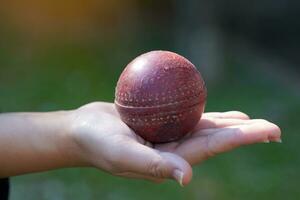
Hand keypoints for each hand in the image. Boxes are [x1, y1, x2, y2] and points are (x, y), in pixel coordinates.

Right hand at [70, 102, 280, 185]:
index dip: (241, 139)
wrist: (82, 130)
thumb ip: (152, 165)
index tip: (268, 131)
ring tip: (251, 122)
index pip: (212, 147)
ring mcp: (168, 137)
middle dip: (244, 134)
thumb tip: (186, 178)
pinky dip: (203, 112)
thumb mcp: (121, 154)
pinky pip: (186, 116)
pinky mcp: (159, 123)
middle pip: (215, 139)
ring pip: (204, 128)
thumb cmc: (96, 143)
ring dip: (228, 125)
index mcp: (170, 160)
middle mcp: (173, 149)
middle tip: (272, 128)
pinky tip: (216, 110)